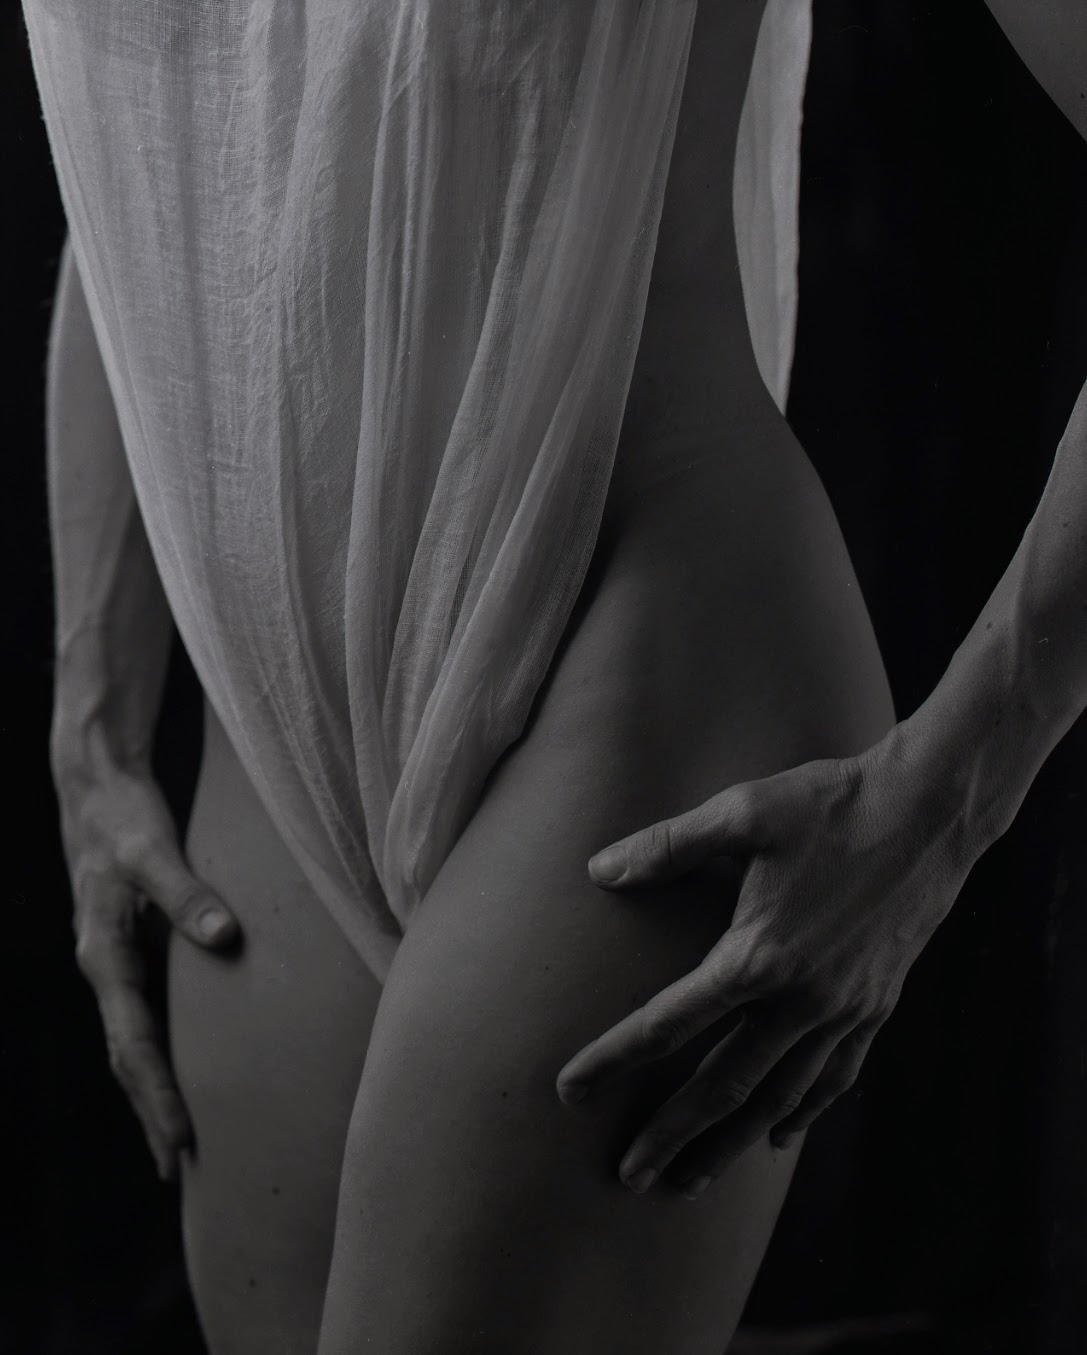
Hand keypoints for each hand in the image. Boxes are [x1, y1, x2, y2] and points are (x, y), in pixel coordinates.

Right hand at [53, 743, 238, 1180]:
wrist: (97, 786)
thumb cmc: (123, 817)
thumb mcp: (153, 851)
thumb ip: (187, 893)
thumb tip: (225, 936)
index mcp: (104, 955)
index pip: (132, 1042)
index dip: (156, 1092)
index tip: (181, 1137)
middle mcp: (105, 967)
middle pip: (126, 1057)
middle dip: (149, 1112)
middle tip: (177, 1169)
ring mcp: (117, 961)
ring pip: (132, 1041)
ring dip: (150, 1091)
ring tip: (177, 1142)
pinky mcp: (133, 948)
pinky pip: (144, 1015)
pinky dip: (159, 1053)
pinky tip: (180, 1069)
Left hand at [555, 729, 974, 1199]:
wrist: (930, 812)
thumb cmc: (829, 805)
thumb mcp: (741, 812)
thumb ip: (666, 846)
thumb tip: (600, 870)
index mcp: (757, 954)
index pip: (669, 1023)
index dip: (614, 1060)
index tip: (571, 1092)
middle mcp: (801, 998)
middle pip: (723, 1084)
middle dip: (672, 1133)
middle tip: (630, 1175)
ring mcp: (844, 1009)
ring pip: (779, 1097)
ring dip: (731, 1142)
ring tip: (691, 1179)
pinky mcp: (876, 1006)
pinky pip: (834, 1077)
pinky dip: (802, 1111)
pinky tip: (778, 1134)